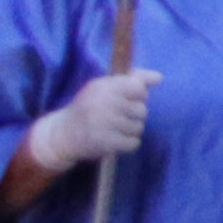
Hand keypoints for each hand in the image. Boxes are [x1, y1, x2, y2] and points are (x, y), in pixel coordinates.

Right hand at [25, 68, 154, 176]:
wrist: (63, 134)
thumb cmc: (90, 108)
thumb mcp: (106, 88)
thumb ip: (133, 80)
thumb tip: (159, 78)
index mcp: (103, 87)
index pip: (138, 88)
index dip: (138, 96)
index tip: (127, 100)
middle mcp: (103, 103)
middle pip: (142, 110)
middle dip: (133, 115)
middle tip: (115, 117)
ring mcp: (103, 123)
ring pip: (139, 127)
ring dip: (130, 130)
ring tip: (113, 129)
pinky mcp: (105, 142)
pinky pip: (134, 143)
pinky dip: (127, 144)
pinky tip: (113, 140)